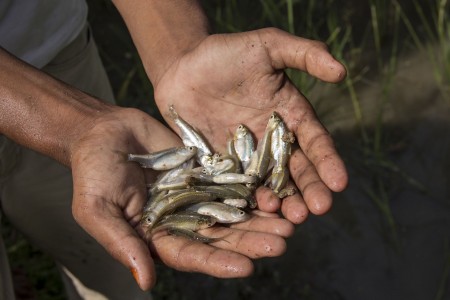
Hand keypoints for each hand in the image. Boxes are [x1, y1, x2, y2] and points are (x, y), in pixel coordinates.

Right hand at [70, 107, 293, 289]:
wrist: (103, 131)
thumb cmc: (92, 171)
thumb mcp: (98, 209)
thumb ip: (122, 244)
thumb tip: (146, 282)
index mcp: (157, 236)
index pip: (191, 255)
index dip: (217, 261)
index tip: (246, 267)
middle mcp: (182, 220)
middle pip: (221, 236)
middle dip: (251, 241)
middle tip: (282, 242)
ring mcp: (196, 195)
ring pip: (233, 212)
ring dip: (260, 219)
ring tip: (289, 223)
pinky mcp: (206, 172)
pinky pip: (232, 182)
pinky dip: (253, 189)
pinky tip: (276, 193)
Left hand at [152, 28, 347, 223]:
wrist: (182, 67)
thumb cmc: (225, 53)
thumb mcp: (266, 45)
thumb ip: (303, 53)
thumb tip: (341, 71)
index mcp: (290, 116)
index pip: (315, 142)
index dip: (328, 163)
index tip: (339, 183)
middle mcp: (273, 141)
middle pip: (296, 171)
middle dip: (309, 191)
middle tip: (317, 210)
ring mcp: (247, 157)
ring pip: (270, 185)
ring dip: (282, 203)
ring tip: (291, 219)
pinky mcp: (222, 166)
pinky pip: (237, 187)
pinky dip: (247, 203)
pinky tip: (255, 216)